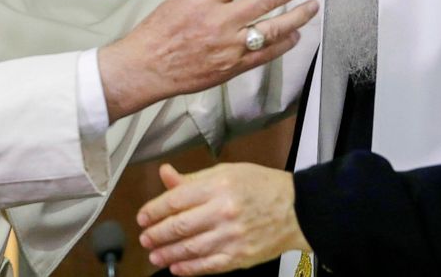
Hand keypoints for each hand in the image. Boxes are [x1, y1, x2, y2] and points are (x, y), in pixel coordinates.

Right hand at [99, 0, 317, 119]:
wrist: (145, 69)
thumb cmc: (157, 32)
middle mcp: (219, 21)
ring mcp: (227, 46)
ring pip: (272, 28)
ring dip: (297, 16)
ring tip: (312, 7)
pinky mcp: (231, 67)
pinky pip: (264, 55)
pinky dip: (283, 45)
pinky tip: (295, 36)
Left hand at [137, 163, 310, 274]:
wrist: (297, 210)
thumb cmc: (261, 186)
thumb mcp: (227, 173)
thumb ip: (194, 178)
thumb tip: (166, 174)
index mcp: (218, 186)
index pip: (175, 200)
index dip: (154, 210)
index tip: (143, 217)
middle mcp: (223, 212)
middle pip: (179, 226)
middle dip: (157, 234)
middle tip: (144, 238)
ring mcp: (232, 237)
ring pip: (190, 249)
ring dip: (167, 254)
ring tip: (155, 255)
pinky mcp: (240, 257)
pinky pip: (208, 266)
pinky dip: (189, 268)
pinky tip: (176, 267)